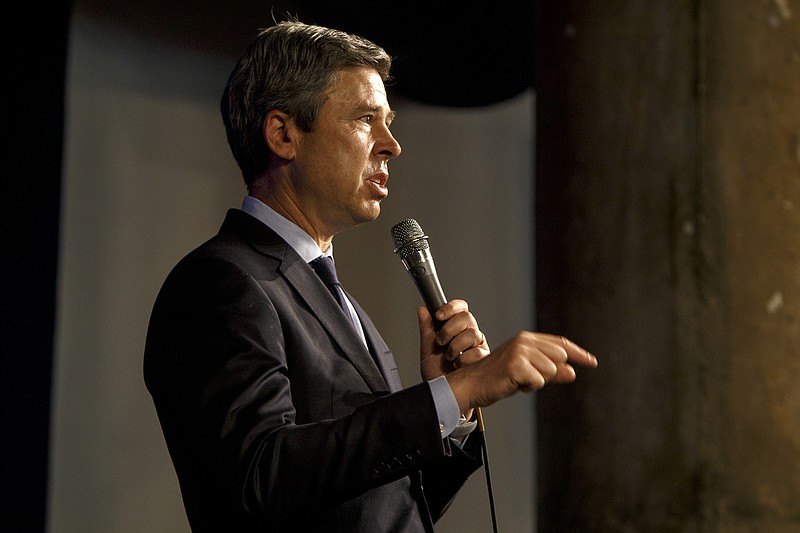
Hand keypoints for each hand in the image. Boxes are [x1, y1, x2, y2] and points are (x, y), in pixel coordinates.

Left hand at [417, 300, 489, 381]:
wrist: (443, 396)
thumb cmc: (437, 375)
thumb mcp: (428, 350)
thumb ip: (426, 329)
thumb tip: (422, 310)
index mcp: (457, 330)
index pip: (460, 308)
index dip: (451, 307)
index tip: (439, 315)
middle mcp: (470, 336)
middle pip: (467, 317)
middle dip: (449, 328)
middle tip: (441, 341)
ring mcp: (478, 347)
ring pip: (472, 334)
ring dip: (455, 347)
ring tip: (449, 358)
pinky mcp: (485, 360)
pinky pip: (477, 352)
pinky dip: (463, 360)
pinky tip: (458, 366)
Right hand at [445, 331, 597, 413]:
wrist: (473, 385)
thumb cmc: (499, 379)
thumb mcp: (528, 374)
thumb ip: (551, 372)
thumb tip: (573, 371)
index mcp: (527, 339)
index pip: (560, 343)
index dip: (578, 353)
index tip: (592, 361)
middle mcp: (524, 341)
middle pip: (559, 358)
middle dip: (549, 373)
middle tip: (527, 378)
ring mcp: (520, 352)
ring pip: (550, 371)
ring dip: (536, 382)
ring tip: (517, 381)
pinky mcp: (516, 365)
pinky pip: (538, 382)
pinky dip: (528, 388)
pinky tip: (513, 384)